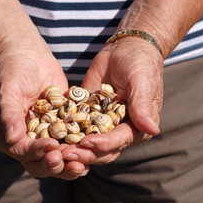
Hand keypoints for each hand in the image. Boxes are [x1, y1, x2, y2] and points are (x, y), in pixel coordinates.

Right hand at [0, 39, 87, 179]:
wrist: (26, 53)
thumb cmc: (11, 69)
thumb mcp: (7, 90)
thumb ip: (9, 115)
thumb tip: (12, 139)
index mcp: (5, 134)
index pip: (21, 150)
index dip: (37, 152)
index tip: (52, 148)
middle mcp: (23, 139)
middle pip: (39, 161)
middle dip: (57, 165)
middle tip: (73, 165)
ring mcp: (42, 134)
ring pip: (56, 156)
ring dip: (69, 163)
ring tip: (84, 166)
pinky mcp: (59, 126)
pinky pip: (68, 141)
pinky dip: (79, 148)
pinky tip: (92, 151)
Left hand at [62, 37, 163, 164]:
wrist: (125, 48)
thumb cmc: (140, 64)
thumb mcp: (142, 83)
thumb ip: (143, 107)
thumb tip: (153, 130)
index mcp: (137, 127)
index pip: (119, 141)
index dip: (103, 144)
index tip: (87, 142)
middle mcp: (119, 130)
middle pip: (102, 150)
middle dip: (84, 153)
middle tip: (65, 153)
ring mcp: (102, 124)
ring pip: (86, 142)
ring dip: (72, 147)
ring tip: (55, 149)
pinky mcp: (88, 115)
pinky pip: (75, 126)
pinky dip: (64, 132)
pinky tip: (49, 135)